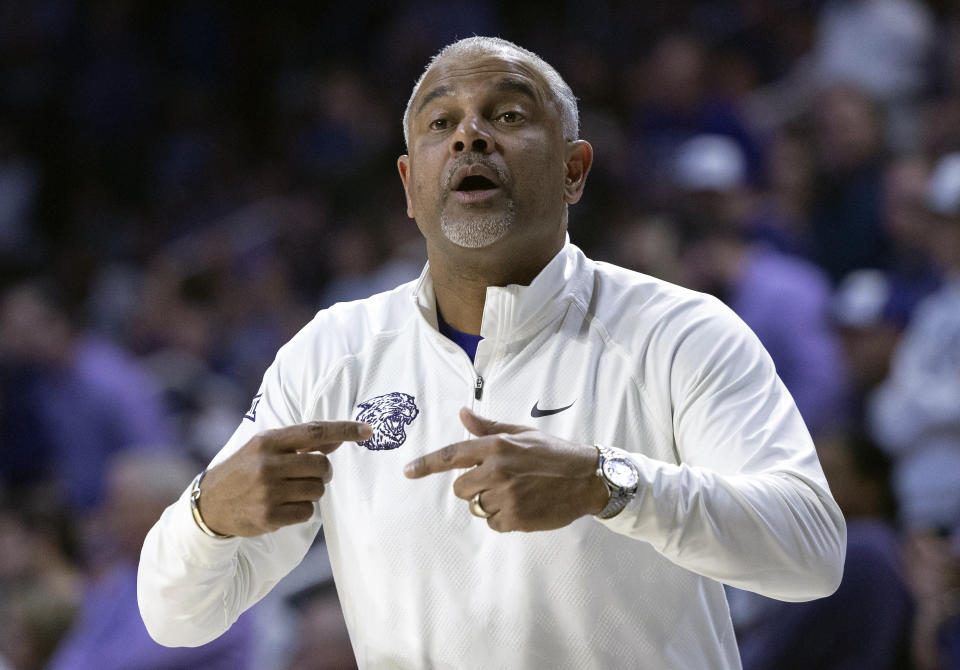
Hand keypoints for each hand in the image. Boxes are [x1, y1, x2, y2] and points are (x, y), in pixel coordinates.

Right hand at [199, 421, 371, 536]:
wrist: (209, 505)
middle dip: (323, 472)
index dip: (344, 430)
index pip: (314, 431)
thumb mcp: (265, 448)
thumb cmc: (245, 470)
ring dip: (312, 492)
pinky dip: (302, 510)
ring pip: (317, 490)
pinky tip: (283, 507)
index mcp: (267, 441)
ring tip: (291, 491)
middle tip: (311, 475)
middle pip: (322, 466)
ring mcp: (268, 492)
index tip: (367, 431)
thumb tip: (337, 440)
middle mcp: (268, 465)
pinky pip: (307, 512)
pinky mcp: (268, 517)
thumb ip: (299, 443)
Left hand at [404, 407, 608, 531]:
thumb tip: (462, 413)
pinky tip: (523, 505)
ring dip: (489, 502)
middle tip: (499, 480)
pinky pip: (492, 522)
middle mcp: (497, 471)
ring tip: (516, 492)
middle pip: (460, 488)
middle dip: (472, 486)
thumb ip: (488, 428)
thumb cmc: (553, 453)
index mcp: (497, 447)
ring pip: (476, 506)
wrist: (587, 480)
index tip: (407, 471)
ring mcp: (505, 497)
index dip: (426, 464)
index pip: (452, 455)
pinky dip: (502, 517)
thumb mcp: (521, 433)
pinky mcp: (514, 519)